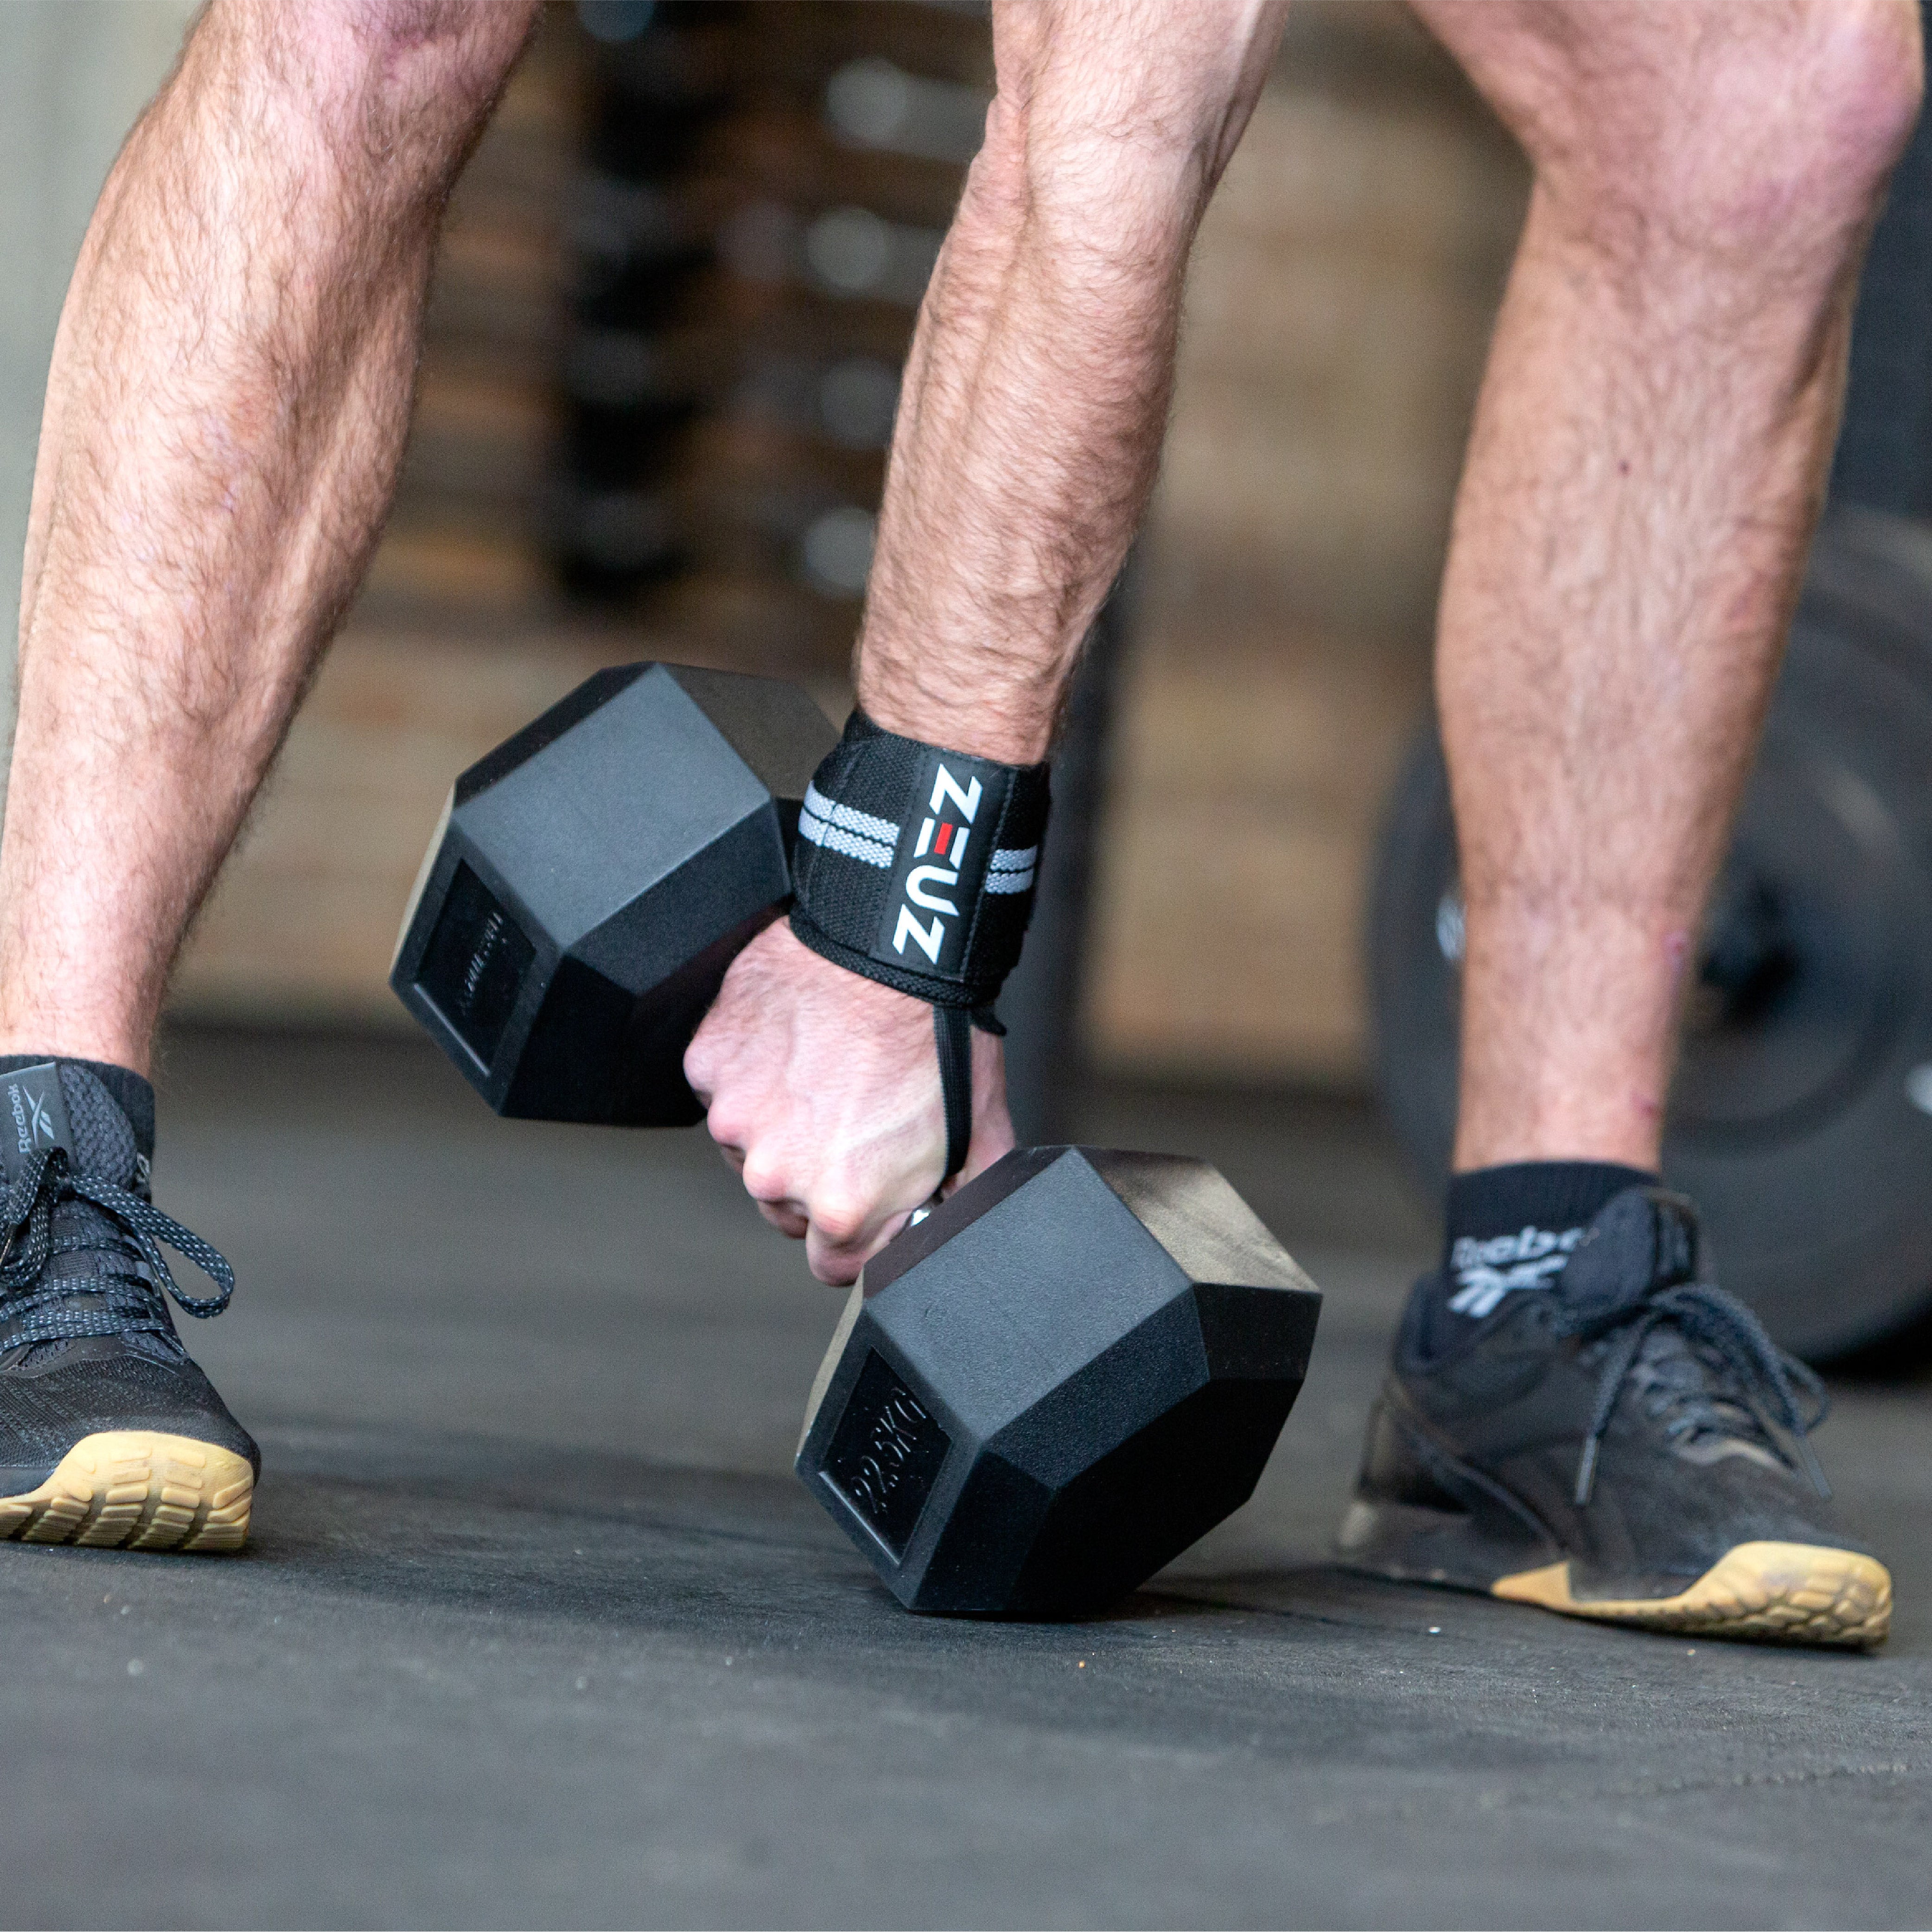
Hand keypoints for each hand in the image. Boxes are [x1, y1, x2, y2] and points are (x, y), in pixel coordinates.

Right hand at [684, 920, 1013, 1284]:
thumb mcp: (980, 1131)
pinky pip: (725, 1089)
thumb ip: (962, 1201)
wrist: (893, 942)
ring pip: (751, 1147)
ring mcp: (734, 1118)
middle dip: (818, 1174)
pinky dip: (752, 1073)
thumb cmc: (939, 1030)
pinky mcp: (708, 1064)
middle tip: (855, 1116)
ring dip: (781, 1122)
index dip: (860, 1231)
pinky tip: (795, 1043)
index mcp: (843, 1203)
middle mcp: (778, 1172)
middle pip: (787, 1205)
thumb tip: (956, 1233)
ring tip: (828, 1070)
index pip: (833, 1262)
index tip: (871, 1197)